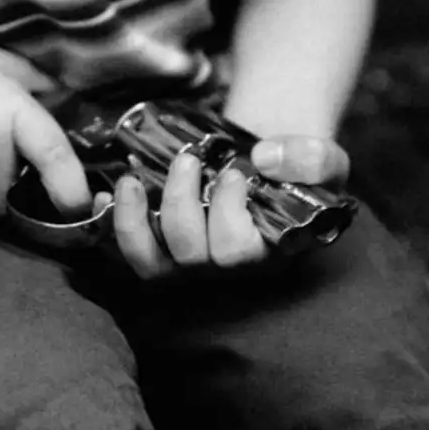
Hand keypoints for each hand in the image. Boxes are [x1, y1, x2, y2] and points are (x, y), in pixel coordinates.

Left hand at [106, 135, 349, 278]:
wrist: (266, 168)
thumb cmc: (295, 171)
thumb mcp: (322, 161)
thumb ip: (312, 158)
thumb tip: (265, 158)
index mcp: (267, 257)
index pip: (238, 253)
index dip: (228, 212)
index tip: (235, 173)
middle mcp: (223, 271)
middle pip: (190, 255)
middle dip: (181, 203)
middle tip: (187, 161)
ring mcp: (187, 266)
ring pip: (150, 264)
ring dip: (134, 220)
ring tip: (132, 179)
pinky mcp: (158, 253)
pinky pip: (126, 254)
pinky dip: (111, 224)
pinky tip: (106, 194)